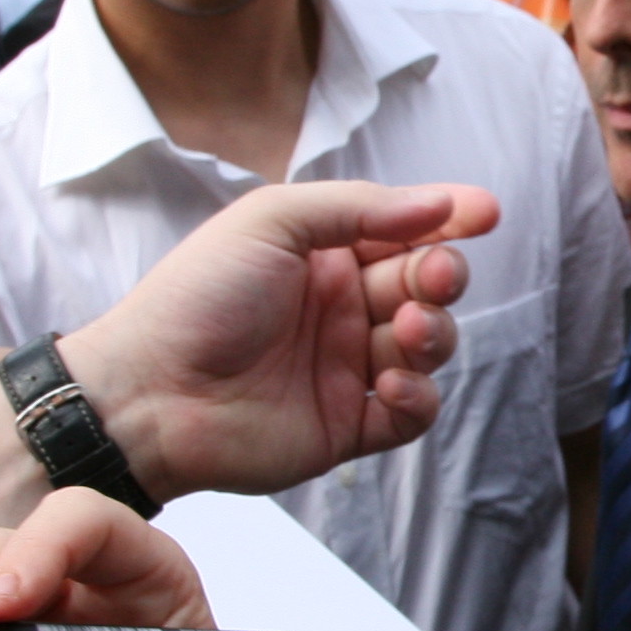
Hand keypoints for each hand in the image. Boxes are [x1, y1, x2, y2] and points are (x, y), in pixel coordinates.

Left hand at [69, 177, 493, 500]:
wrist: (147, 393)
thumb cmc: (195, 298)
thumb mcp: (271, 221)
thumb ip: (357, 208)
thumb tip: (439, 203)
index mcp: (323, 256)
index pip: (405, 231)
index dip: (449, 220)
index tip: (483, 213)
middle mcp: (341, 309)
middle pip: (425, 286)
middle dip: (442, 276)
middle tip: (432, 277)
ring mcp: (345, 369)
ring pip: (429, 347)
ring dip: (434, 334)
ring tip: (407, 332)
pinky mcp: (346, 427)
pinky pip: (411, 413)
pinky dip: (417, 396)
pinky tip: (390, 384)